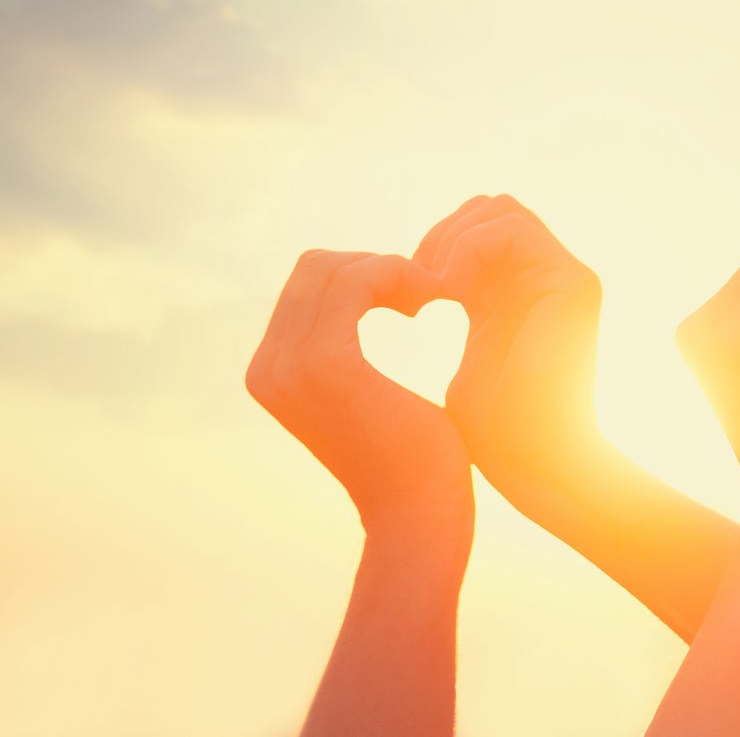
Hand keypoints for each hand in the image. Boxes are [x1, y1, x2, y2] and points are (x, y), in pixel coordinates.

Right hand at [245, 250, 471, 537]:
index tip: (415, 301)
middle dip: (376, 268)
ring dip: (392, 271)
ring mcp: (288, 366)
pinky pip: (357, 281)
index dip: (365, 275)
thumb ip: (344, 347)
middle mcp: (266, 367)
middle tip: (426, 298)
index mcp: (270, 371)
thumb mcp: (366, 391)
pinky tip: (431, 302)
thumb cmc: (412, 459)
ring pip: (336, 267)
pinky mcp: (325, 365)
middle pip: (316, 266)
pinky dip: (399, 276)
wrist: (420, 515)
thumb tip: (361, 299)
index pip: (308, 282)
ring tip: (430, 301)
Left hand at [414, 194, 602, 468]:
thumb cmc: (498, 432)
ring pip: (500, 208)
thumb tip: (422, 287)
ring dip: (453, 239)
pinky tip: (449, 293)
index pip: (476, 229)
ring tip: (432, 287)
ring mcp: (566, 276)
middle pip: (488, 208)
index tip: (405, 294)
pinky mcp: (573, 283)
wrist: (536, 464)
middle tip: (415, 283)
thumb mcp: (472, 357)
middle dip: (440, 235)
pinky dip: (470, 249)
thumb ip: (467, 310)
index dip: (433, 246)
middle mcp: (549, 277)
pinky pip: (512, 231)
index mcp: (525, 290)